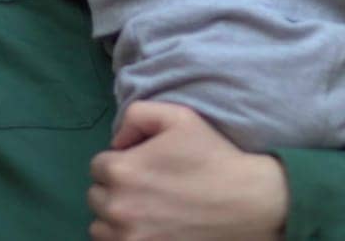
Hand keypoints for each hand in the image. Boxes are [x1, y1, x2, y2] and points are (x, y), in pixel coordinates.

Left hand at [86, 101, 286, 240]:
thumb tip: (117, 141)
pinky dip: (126, 238)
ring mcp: (128, 238)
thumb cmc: (213, 157)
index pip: (98, 166)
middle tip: (146, 188)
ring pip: (100, 227)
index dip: (121, 162)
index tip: (143, 166)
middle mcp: (118, 208)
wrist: (248, 203)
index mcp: (121, 170)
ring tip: (146, 211)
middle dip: (115, 190)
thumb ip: (138, 115)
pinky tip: (148, 228)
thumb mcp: (179, 117)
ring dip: (115, 218)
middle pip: (96, 197)